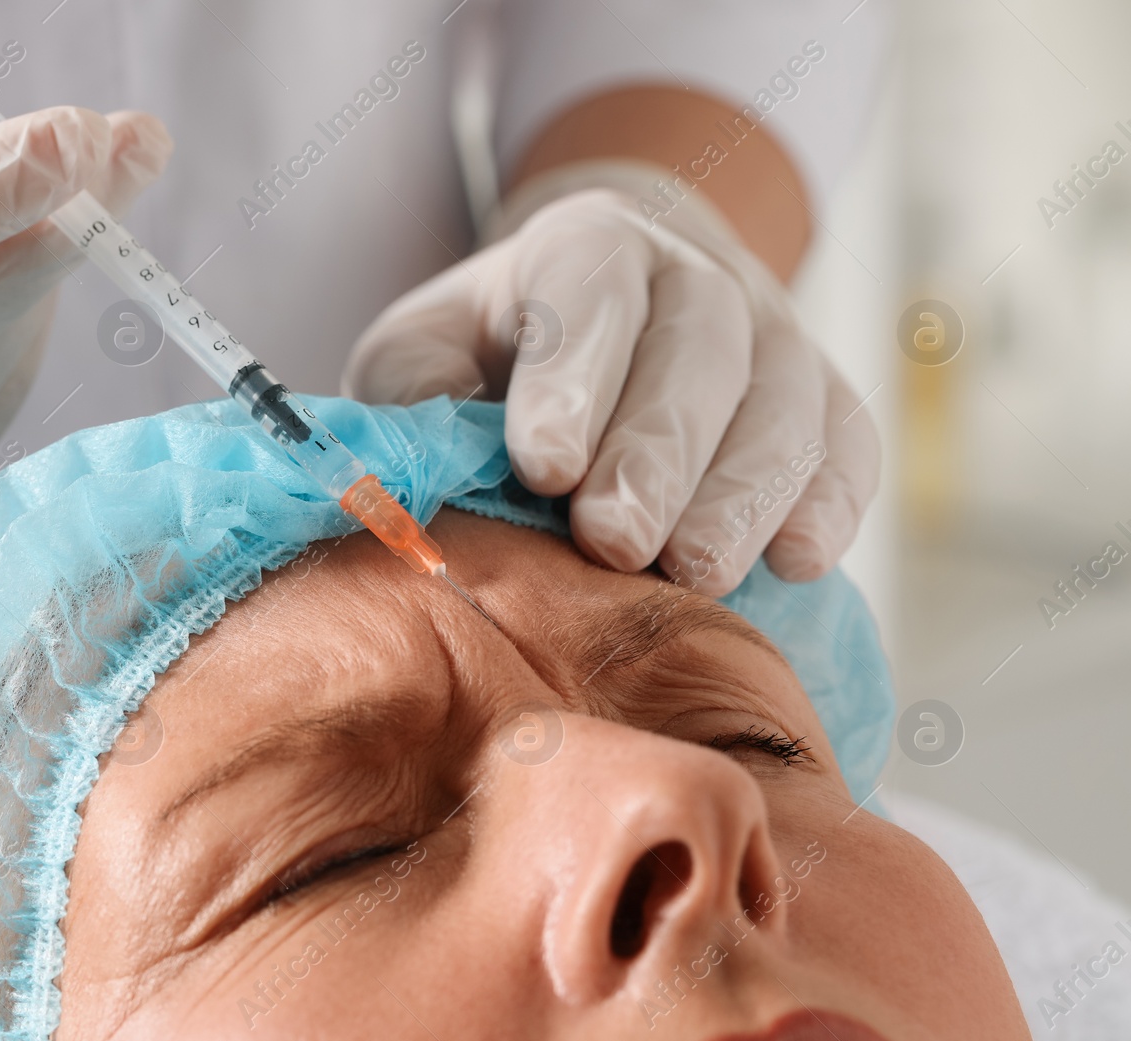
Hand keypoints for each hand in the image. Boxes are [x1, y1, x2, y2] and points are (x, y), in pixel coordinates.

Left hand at [344, 169, 877, 595]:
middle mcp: (695, 274)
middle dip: (659, 452)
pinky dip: (831, 499)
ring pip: (785, 397)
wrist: (599, 317)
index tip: (543, 468)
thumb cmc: (491, 353)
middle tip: (616, 541)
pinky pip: (847, 440)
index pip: (590, 292)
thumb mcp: (422, 354)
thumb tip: (425, 473)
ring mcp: (773, 331)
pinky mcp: (822, 398)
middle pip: (700, 348)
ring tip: (698, 572)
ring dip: (745, 491)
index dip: (574, 379)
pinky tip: (798, 561)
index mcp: (587, 246)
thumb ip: (416, 399)